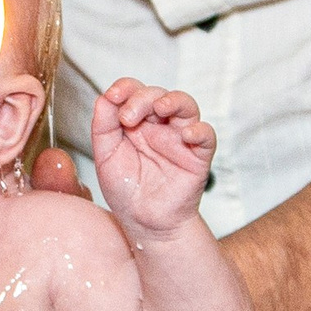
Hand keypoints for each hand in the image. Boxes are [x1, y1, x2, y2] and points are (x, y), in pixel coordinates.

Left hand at [90, 79, 213, 236]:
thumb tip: (105, 97)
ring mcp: (180, 138)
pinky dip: (199, 130)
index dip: (125, 87)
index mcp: (136, 122)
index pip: (134, 91)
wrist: (144, 222)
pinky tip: (185, 135)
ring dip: (173, 101)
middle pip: (158, 94)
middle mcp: (159, 126)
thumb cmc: (125, 189)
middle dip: (142, 99)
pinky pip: (206, 135)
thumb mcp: (106, 156)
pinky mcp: (198, 155)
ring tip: (160, 108)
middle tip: (128, 117)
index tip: (113, 95)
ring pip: (186, 105)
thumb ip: (103, 125)